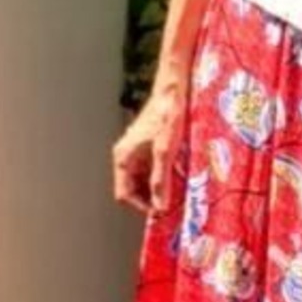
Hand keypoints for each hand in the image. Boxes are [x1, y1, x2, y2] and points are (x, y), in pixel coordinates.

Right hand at [111, 83, 186, 214]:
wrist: (172, 90)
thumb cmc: (167, 117)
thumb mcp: (165, 152)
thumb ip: (161, 180)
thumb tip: (159, 207)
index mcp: (123, 158)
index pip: (124, 194)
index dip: (141, 206)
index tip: (162, 211)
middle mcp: (125, 156)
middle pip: (133, 189)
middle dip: (151, 199)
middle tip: (172, 204)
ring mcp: (136, 151)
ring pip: (143, 180)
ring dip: (158, 189)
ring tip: (177, 192)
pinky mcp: (146, 147)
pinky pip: (150, 169)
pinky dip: (162, 177)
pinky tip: (178, 177)